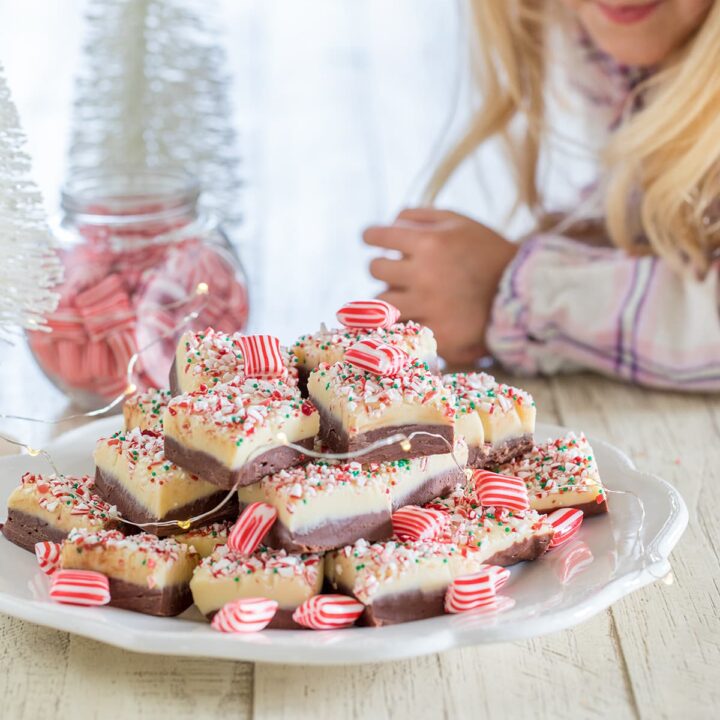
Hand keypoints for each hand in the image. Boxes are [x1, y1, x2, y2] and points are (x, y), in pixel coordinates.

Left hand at [363, 208, 517, 364]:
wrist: (524, 294)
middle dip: (382, 267)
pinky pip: (400, 329)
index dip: (371, 236)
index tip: (371, 239)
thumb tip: (389, 220)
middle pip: (377, 268)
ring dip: (386, 297)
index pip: (379, 235)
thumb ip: (422, 217)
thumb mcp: (461, 222)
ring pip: (381, 302)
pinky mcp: (436, 334)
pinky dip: (399, 324)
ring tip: (398, 297)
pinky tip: (407, 319)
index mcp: (430, 242)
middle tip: (393, 270)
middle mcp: (425, 274)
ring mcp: (429, 306)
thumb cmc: (488, 253)